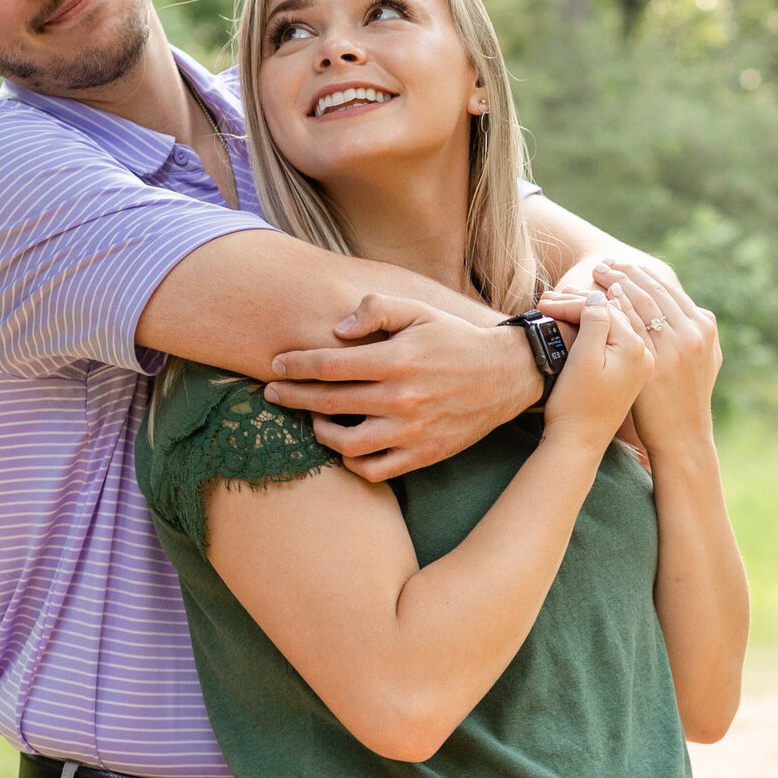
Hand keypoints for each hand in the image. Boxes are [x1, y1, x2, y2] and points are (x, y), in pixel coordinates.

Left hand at [263, 293, 545, 480]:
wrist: (506, 375)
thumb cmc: (455, 339)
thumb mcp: (420, 310)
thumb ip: (377, 308)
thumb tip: (339, 329)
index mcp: (397, 360)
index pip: (330, 365)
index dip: (295, 367)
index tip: (275, 366)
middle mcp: (401, 398)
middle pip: (328, 403)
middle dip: (292, 397)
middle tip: (271, 393)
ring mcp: (412, 431)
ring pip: (346, 443)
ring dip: (320, 432)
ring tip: (312, 420)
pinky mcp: (423, 454)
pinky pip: (374, 469)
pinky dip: (352, 461)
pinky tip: (345, 447)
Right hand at [542, 292, 652, 451]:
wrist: (578, 444)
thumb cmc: (575, 405)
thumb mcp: (582, 360)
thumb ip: (594, 324)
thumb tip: (598, 296)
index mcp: (636, 348)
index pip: (604, 310)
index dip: (572, 303)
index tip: (544, 302)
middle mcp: (645, 355)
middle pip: (614, 314)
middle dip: (580, 303)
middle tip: (548, 298)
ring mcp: (640, 365)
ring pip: (615, 325)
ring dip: (589, 312)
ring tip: (559, 304)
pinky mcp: (631, 374)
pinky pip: (618, 339)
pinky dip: (599, 327)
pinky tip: (583, 320)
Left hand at [591, 260, 721, 456]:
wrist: (681, 435)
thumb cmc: (686, 400)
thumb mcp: (705, 361)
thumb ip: (695, 334)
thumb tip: (691, 311)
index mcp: (703, 327)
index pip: (669, 290)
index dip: (643, 274)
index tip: (623, 264)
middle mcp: (692, 333)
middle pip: (654, 290)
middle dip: (627, 272)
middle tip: (604, 262)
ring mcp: (674, 347)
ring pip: (641, 303)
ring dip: (618, 283)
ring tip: (598, 273)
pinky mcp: (654, 362)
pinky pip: (631, 326)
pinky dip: (616, 308)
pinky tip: (601, 299)